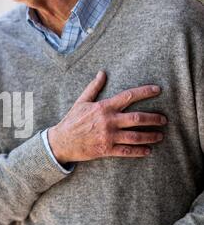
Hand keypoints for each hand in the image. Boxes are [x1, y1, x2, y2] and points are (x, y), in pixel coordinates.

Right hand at [48, 71, 167, 163]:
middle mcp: (108, 121)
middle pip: (137, 118)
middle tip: (164, 119)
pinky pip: (127, 151)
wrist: (61, 141)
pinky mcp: (106, 149)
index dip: (145, 92)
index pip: (128, 96)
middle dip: (154, 118)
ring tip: (160, 135)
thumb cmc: (71, 120)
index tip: (157, 90)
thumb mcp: (81, 102)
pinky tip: (148, 150)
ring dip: (150, 136)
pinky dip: (139, 151)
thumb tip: (102, 73)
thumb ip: (94, 87)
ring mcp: (108, 136)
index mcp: (103, 107)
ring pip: (135, 136)